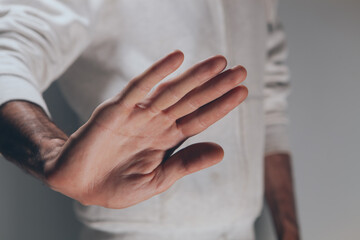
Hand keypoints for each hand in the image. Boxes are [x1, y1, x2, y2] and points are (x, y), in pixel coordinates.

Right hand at [45, 50, 247, 208]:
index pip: (200, 119)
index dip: (221, 106)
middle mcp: (156, 123)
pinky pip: (139, 87)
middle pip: (192, 100)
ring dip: (195, 76)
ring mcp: (138, 114)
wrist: (80, 186)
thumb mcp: (157, 181)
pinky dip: (157, 72)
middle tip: (241, 71)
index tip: (242, 93)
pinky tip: (176, 58)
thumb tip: (221, 150)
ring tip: (220, 63)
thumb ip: (186, 164)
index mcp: (166, 139)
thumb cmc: (117, 186)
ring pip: (172, 90)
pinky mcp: (116, 109)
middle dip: (216, 86)